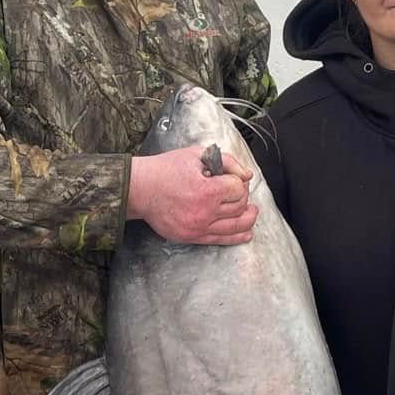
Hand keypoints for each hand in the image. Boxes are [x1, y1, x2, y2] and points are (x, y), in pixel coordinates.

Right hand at [128, 147, 258, 245]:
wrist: (141, 190)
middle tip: (236, 191)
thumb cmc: (165, 170)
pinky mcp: (192, 237)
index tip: (232, 179)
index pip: (238, 188)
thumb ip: (226, 162)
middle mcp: (204, 212)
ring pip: (235, 226)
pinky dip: (237, 237)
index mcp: (206, 190)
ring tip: (252, 212)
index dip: (238, 181)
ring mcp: (198, 227)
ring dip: (248, 218)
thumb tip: (247, 175)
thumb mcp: (197, 155)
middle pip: (239, 207)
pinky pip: (221, 240)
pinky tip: (247, 233)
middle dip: (242, 196)